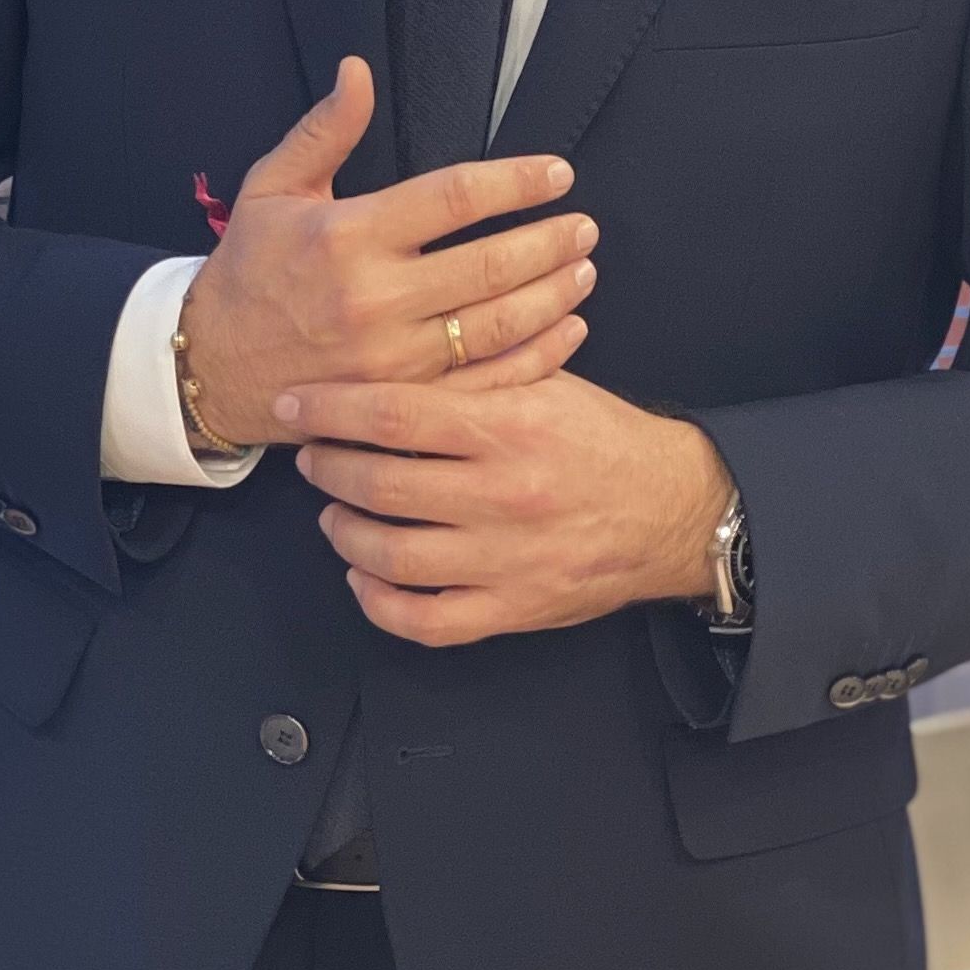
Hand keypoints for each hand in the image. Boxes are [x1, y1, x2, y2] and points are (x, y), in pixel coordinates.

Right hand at [172, 58, 594, 449]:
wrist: (211, 365)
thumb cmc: (248, 268)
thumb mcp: (271, 188)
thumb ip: (324, 131)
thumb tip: (358, 70)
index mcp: (349, 234)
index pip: (452, 198)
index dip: (514, 182)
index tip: (557, 173)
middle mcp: (375, 297)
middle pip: (488, 265)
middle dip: (548, 241)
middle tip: (585, 225)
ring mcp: (392, 357)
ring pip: (495, 325)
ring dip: (551, 294)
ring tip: (584, 268)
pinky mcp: (400, 400)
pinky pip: (484, 380)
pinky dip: (535, 356)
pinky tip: (565, 331)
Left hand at [281, 370, 734, 644]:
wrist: (676, 509)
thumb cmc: (603, 438)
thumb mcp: (546, 381)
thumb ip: (474, 369)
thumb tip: (392, 348)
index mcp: (510, 426)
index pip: (393, 415)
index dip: (330, 409)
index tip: (294, 403)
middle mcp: (504, 495)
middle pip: (381, 487)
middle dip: (328, 470)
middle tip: (312, 456)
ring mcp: (506, 561)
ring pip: (392, 557)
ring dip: (345, 533)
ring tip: (333, 512)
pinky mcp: (515, 611)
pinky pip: (426, 621)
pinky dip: (379, 601)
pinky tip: (364, 574)